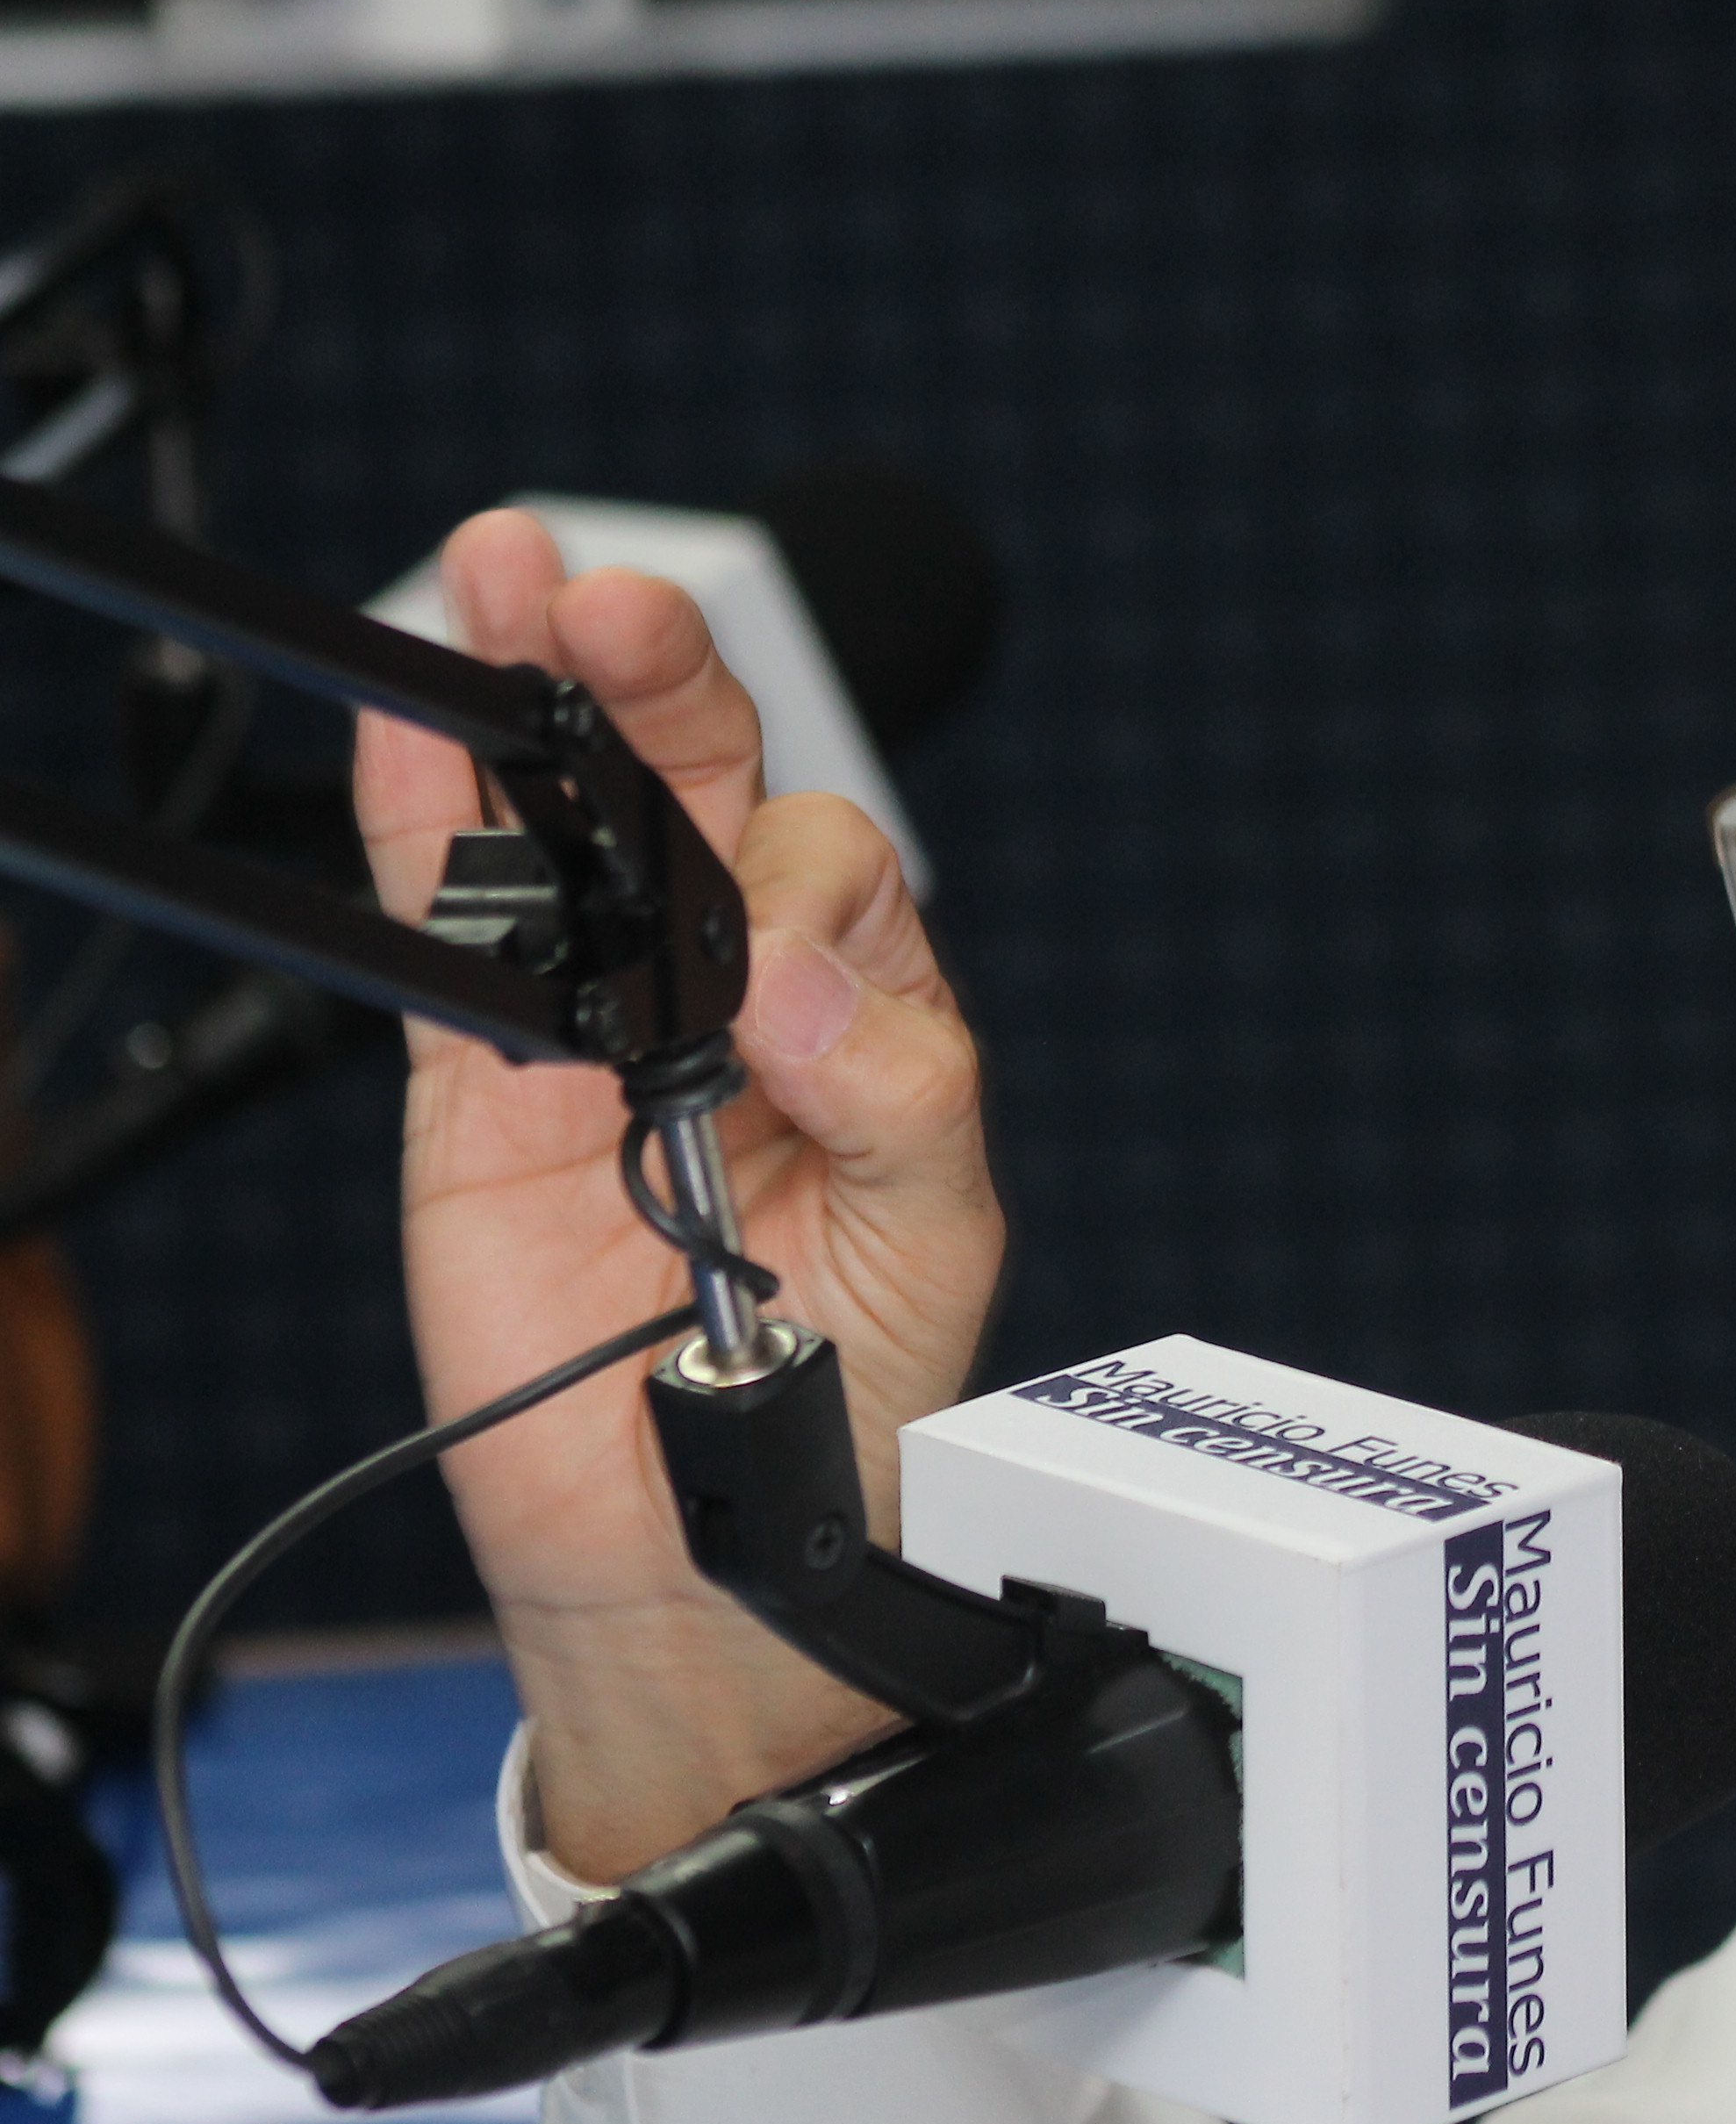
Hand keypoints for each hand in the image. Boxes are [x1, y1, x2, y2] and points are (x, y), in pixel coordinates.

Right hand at [355, 509, 1004, 1880]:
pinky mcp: (485, 1084)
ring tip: (509, 581)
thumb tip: (798, 984)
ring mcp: (604, 1028)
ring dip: (537, 697)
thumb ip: (897, 1093)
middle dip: (664, 682)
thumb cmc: (854, 1388)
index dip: (804, 888)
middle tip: (620, 607)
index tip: (781, 963)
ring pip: (571, 828)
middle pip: (700, 793)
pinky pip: (452, 931)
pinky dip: (426, 820)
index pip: (837, 872)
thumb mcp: (933, 1233)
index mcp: (861, 1007)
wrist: (709, 1543)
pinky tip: (415, 715)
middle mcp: (735, 994)